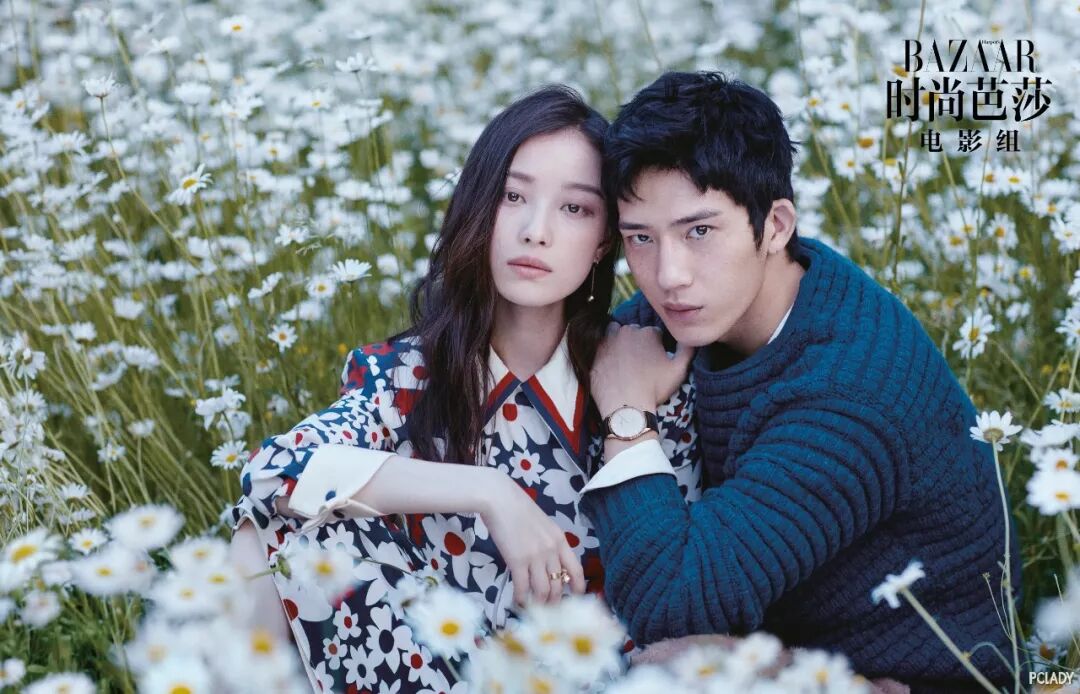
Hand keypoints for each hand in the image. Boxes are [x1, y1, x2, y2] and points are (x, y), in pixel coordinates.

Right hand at [479, 474, 585, 605]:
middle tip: (549, 609)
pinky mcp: (517, 561)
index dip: (577, 587)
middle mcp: (552, 550)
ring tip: (533, 608)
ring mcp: (536, 556)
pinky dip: (522, 599)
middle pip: (559, 584)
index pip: (576, 569)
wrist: (499, 499)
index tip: (574, 597)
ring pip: (544, 590)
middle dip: (555, 601)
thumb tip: (545, 564)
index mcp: (560, 540)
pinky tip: (518, 602)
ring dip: (539, 603)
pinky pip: (523, 588)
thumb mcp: (542, 524)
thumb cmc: (517, 508)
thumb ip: (547, 543)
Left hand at [591, 322, 693, 416]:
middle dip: (637, 342)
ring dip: (619, 340)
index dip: (655, 345)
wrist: (626, 406)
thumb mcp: (679, 370)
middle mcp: (627, 331)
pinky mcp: (595, 352)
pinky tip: (610, 364)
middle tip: (639, 360)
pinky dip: (605, 351)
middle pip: (634, 331)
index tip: (654, 358)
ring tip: (623, 358)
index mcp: (648, 333)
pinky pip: (600, 346)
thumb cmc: (654, 389)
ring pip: (615, 333)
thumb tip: (690, 337)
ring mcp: (608, 341)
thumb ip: (687, 349)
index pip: (653, 333)